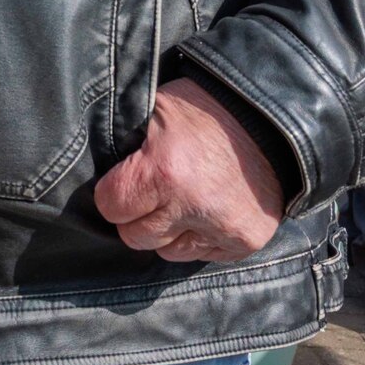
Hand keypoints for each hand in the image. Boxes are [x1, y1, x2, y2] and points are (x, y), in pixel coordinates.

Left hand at [95, 78, 284, 263]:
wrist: (272, 120)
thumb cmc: (206, 110)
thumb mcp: (156, 108)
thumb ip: (124, 142)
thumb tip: (91, 167)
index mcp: (162, 172)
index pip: (110, 207)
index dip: (113, 192)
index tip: (125, 180)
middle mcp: (191, 207)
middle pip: (135, 237)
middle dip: (137, 215)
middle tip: (153, 191)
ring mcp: (221, 229)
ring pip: (168, 252)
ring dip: (169, 230)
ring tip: (183, 198)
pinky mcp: (244, 242)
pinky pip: (202, 256)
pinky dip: (199, 237)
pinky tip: (207, 208)